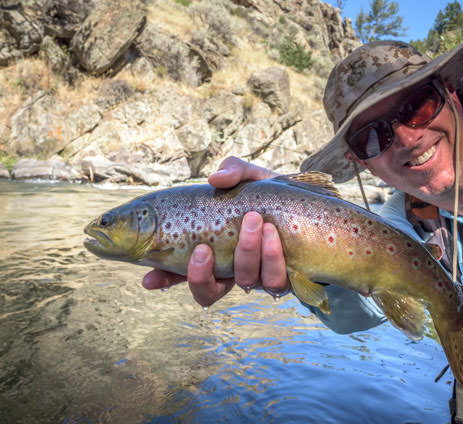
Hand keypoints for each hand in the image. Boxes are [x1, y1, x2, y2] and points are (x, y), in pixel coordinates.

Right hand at [141, 157, 289, 306]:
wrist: (314, 204)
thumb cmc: (273, 193)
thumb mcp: (249, 176)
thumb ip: (232, 171)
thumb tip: (214, 180)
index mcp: (214, 249)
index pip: (181, 272)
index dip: (163, 279)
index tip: (148, 279)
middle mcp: (233, 269)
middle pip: (207, 291)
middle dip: (200, 275)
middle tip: (203, 248)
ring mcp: (260, 276)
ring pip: (245, 281)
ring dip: (245, 253)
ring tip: (252, 221)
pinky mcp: (286, 278)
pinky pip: (275, 280)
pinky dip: (271, 255)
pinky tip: (272, 233)